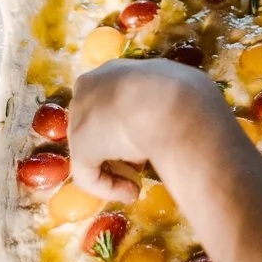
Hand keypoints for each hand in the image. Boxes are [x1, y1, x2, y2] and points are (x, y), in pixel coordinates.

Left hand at [68, 57, 224, 203]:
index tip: (150, 140)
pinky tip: (133, 191)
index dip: (133, 123)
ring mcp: (81, 114)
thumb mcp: (178, 91)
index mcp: (116, 70)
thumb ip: (165, 103)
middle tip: (142, 164)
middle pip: (100, 123)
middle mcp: (92, 86)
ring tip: (138, 184)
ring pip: (94, 149)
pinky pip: (90, 173)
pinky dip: (109, 187)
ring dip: (115, 168)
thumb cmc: (181, 94)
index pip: (116, 100)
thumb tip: (175, 121)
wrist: (171, 103)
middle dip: (120, 147)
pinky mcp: (80, 144)